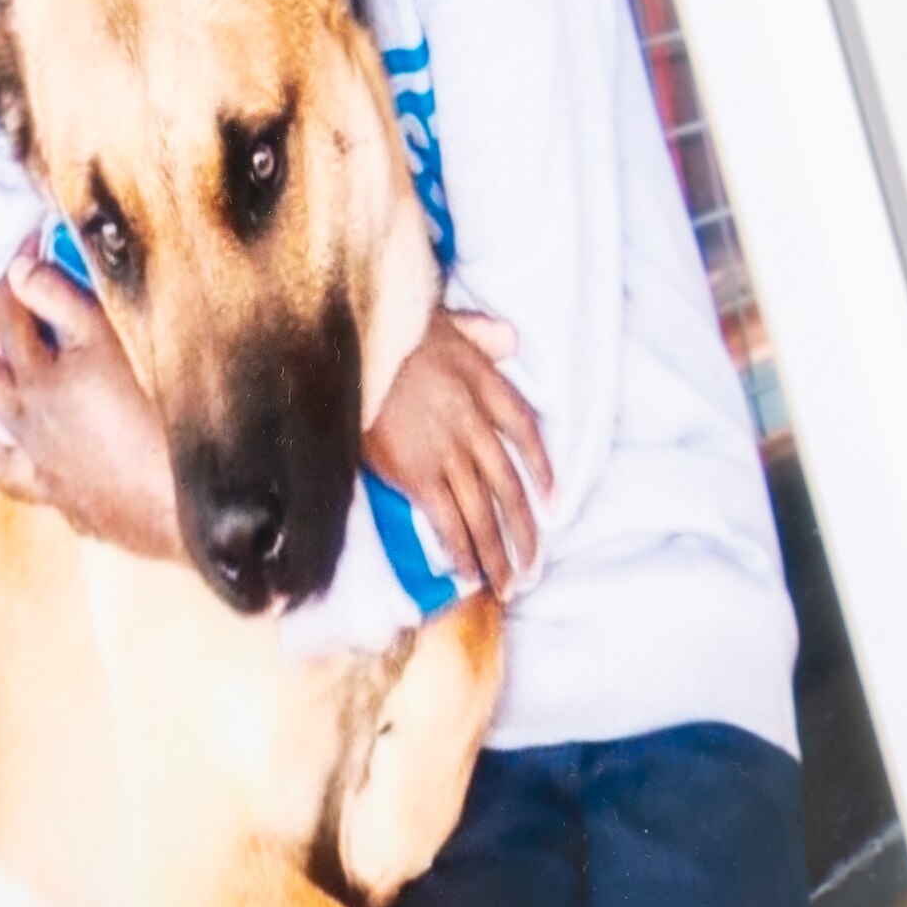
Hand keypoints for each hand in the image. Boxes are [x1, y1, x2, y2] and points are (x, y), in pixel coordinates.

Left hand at [0, 256, 181, 563]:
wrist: (191, 510)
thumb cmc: (160, 419)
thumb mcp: (114, 342)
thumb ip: (64, 302)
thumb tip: (17, 270)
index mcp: (42, 382)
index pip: (10, 315)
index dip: (7, 274)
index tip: (13, 243)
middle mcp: (32, 427)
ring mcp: (48, 470)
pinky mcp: (73, 505)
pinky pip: (25, 488)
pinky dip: (12, 475)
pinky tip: (18, 472)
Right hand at [365, 315, 549, 595]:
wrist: (352, 346)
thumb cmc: (393, 331)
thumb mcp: (449, 322)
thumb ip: (483, 333)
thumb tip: (511, 338)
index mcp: (486, 387)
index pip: (527, 431)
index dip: (543, 467)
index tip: (553, 499)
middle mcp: (475, 425)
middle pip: (511, 487)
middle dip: (525, 533)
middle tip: (534, 567)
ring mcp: (447, 454)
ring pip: (484, 512)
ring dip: (498, 553)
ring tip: (508, 585)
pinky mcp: (415, 475)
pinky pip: (448, 520)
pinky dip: (463, 549)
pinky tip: (472, 574)